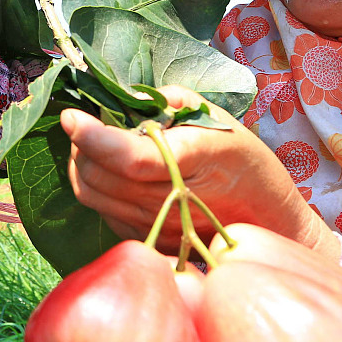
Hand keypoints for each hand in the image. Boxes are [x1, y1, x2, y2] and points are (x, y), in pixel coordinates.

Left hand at [60, 85, 338, 261]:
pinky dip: (96, 189)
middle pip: (101, 177)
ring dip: (81, 166)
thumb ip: (168, 102)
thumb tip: (124, 100)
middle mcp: (174, 197)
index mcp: (195, 157)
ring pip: (94, 197)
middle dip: (80, 146)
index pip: (130, 157)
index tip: (72, 117)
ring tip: (93, 146)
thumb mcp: (215, 117)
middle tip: (85, 125)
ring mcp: (161, 224)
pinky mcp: (152, 240)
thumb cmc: (244, 160)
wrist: (269, 218)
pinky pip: (104, 214)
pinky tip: (110, 173)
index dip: (93, 138)